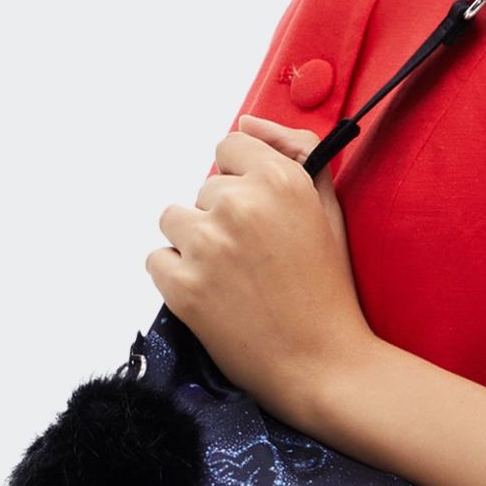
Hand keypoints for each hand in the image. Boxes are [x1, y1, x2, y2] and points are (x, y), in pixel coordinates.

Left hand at [148, 113, 372, 420]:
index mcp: (281, 179)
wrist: (324, 363)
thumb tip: (247, 122)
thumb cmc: (328, 289)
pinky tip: (214, 296)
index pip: (230, 145)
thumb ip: (295, 152)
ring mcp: (208, 246)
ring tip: (233, 277)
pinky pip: (157, 260)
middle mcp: (241, 205)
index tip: (258, 210)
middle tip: (257, 259)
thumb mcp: (327, 209)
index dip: (243, 179)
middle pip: (204, 189)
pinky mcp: (182, 287)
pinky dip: (178, 277)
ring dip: (195, 244)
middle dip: (223, 218)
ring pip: (175, 221)